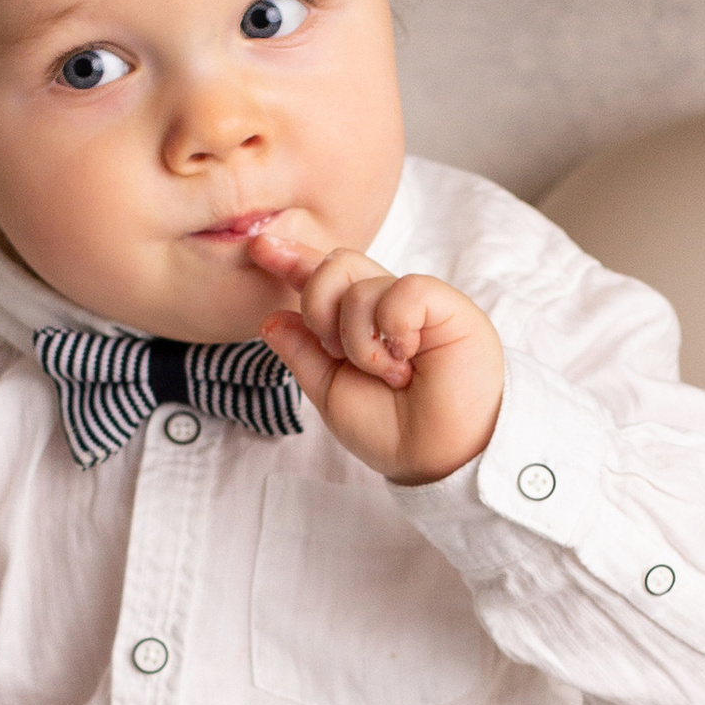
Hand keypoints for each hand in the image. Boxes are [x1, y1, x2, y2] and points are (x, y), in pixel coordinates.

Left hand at [251, 224, 503, 484]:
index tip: (259, 247)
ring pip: (360, 286)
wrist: (438, 457)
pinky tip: (407, 358)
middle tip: (335, 351)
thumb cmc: (392, 431)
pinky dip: (393, 327)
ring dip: (358, 339)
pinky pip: (402, 291)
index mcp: (358, 324)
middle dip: (317, 305)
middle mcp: (385, 306)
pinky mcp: (445, 304)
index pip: (321, 280)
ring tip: (389, 374)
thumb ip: (303, 354)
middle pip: (335, 265)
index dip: (291, 260)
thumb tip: (271, 318)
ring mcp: (415, 303)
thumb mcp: (331, 393)